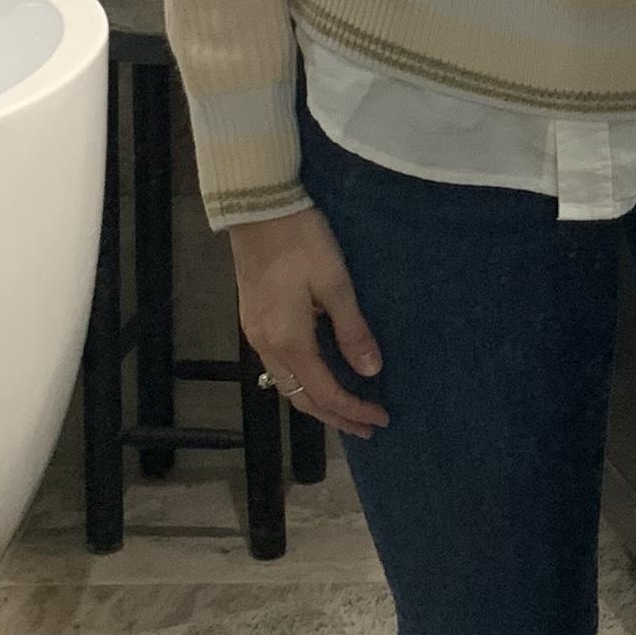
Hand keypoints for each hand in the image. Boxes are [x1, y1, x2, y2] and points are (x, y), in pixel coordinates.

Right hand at [228, 203, 387, 437]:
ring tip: (346, 410)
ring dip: (317, 402)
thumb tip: (371, 370)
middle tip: (367, 427)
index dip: (354, 410)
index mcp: (290, 340)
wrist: (258, 207)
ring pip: (286, 385)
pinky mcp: (253, 320)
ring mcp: (256, 333)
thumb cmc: (301, 240)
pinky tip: (319, 377)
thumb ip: (352, 329)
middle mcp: (267, 345)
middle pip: (301, 398)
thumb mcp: (335, 282)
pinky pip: (279, 367)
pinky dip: (303, 382)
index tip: (381, 417)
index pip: (325, 392)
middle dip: (335, 417)